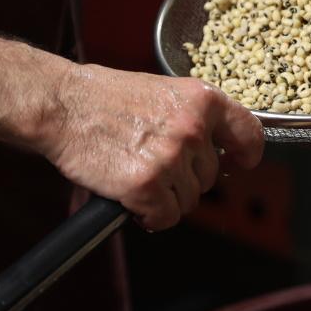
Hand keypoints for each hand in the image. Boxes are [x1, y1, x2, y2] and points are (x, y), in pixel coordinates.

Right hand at [40, 66, 263, 229]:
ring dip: (165, 198)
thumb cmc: (105, 98)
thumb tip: (215, 150)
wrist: (62, 104)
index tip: (241, 163)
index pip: (248, 133)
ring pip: (188, 201)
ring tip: (136, 177)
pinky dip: (148, 216)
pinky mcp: (147, 185)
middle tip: (154, 167)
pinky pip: (164, 218)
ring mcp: (171, 158)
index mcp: (202, 100)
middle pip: (210, 177)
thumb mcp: (163, 92)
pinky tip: (130, 198)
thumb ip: (193, 118)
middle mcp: (193, 129)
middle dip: (185, 179)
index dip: (246, 154)